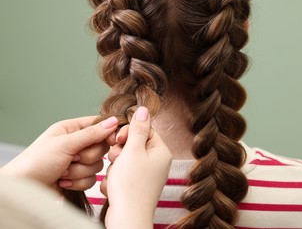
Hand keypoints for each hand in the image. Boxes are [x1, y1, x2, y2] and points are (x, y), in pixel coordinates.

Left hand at [0, 116, 117, 190]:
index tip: (112, 141)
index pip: (99, 125)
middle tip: (72, 158)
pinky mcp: (77, 177)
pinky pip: (91, 180)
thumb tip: (113, 122)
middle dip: (87, 157)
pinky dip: (77, 182)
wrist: (24, 189)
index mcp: (71, 129)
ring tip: (62, 172)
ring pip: (97, 165)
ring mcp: (77, 161)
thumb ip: (91, 134)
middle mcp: (76, 144)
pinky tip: (63, 181)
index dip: (108, 133)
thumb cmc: (36, 162)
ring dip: (80, 172)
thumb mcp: (65, 144)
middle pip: (101, 148)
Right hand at [102, 107, 171, 228]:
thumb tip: (144, 109)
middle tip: (117, 160)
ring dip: (115, 167)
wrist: (126, 219)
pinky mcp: (135, 186)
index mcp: (160, 152)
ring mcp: (146, 176)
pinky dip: (115, 180)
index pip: (145, 130)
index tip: (118, 139)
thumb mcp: (133, 151)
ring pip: (123, 160)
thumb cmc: (131, 185)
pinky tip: (115, 189)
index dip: (128, 132)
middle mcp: (156, 163)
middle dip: (119, 152)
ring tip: (116, 178)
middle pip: (133, 144)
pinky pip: (121, 175)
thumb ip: (137, 129)